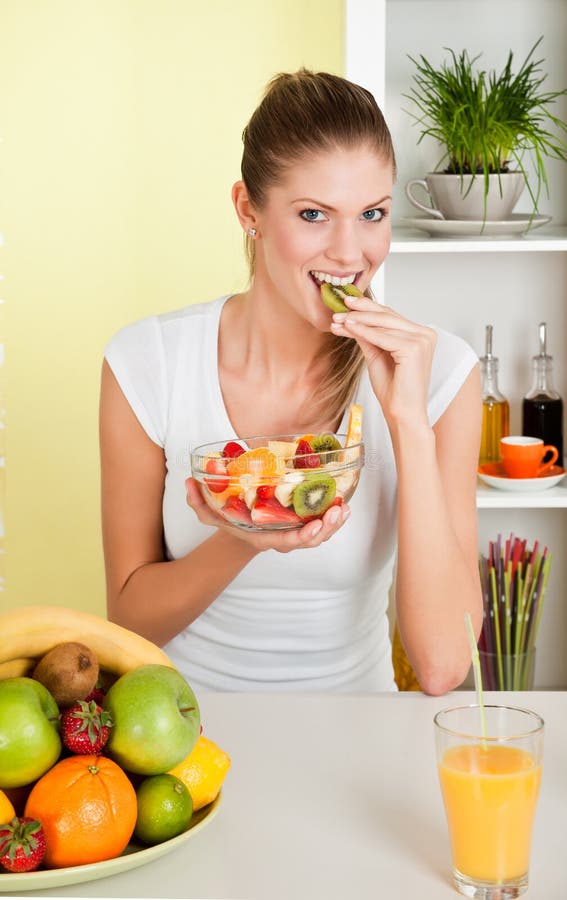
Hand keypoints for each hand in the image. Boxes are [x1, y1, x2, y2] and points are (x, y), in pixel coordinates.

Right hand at [185, 477, 350, 553]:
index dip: (303, 535)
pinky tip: (343, 504)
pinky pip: (322, 524)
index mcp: (264, 538)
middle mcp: (283, 538)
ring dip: (334, 522)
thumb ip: (198, 501)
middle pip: (310, 539)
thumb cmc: (228, 519)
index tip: (314, 525)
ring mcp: (294, 531)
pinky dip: (334, 517)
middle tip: (336, 510)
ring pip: (320, 534)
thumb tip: (189, 482)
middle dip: (326, 528)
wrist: (240, 526)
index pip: (287, 541)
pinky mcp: (302, 523)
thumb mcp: (209, 513)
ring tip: (344, 507)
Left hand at [330, 294, 436, 429]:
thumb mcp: (376, 355)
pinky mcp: (414, 348)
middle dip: (360, 311)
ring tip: (338, 319)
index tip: (346, 304)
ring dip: (358, 320)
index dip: (367, 308)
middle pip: (387, 316)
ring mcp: (422, 340)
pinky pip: (382, 337)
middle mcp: (426, 334)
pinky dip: (363, 332)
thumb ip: (367, 336)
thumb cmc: (393, 390)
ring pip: (383, 324)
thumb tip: (348, 319)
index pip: (390, 315)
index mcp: (421, 335)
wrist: (402, 414)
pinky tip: (348, 327)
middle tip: (338, 308)